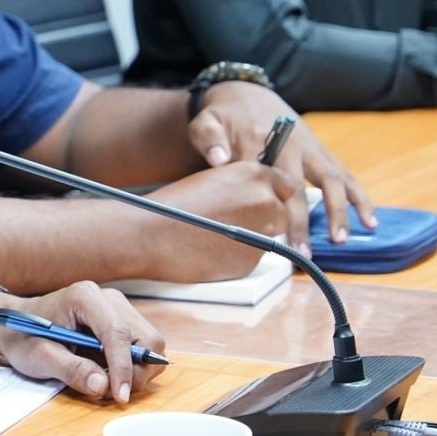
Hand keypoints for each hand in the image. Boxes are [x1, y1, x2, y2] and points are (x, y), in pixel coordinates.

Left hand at [0, 280, 166, 404]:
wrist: (16, 326)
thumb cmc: (24, 337)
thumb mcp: (40, 357)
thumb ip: (71, 369)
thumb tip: (102, 385)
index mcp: (84, 298)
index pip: (117, 332)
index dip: (123, 367)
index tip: (120, 396)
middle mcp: (107, 298)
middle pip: (145, 338)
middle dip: (134, 371)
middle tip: (112, 393)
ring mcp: (117, 308)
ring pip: (149, 344)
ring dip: (134, 370)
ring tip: (104, 381)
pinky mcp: (121, 321)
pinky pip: (141, 347)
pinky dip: (131, 366)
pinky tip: (106, 371)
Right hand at [142, 161, 303, 277]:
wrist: (149, 234)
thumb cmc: (172, 206)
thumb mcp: (212, 181)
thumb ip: (242, 187)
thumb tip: (259, 201)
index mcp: (255, 174)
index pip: (287, 185)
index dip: (277, 195)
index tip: (268, 202)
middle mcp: (266, 201)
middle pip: (284, 213)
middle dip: (267, 219)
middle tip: (237, 223)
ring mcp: (262, 232)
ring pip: (269, 238)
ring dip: (253, 238)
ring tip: (217, 237)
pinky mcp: (253, 260)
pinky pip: (253, 258)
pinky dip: (238, 257)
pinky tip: (212, 251)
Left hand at [189, 81, 375, 243]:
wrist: (248, 96)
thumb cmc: (224, 117)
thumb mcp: (206, 121)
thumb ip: (209, 139)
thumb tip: (219, 159)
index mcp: (259, 139)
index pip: (263, 177)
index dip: (264, 207)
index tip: (263, 236)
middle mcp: (291, 145)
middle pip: (298, 186)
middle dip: (300, 220)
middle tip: (300, 252)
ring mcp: (311, 150)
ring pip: (330, 181)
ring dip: (338, 211)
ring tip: (339, 240)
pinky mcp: (324, 154)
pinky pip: (347, 176)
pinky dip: (361, 198)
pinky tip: (371, 222)